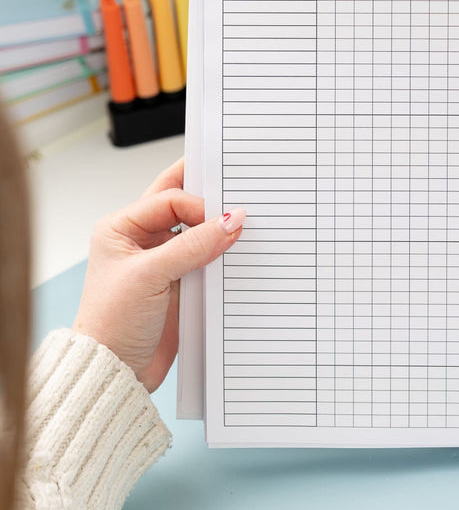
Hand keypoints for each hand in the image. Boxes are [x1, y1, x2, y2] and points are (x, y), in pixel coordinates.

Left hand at [72, 158, 244, 391]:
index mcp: (121, 227)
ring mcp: (163, 259)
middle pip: (181, 204)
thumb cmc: (112, 323)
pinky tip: (236, 252)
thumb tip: (231, 220)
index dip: (198, 205)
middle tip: (237, 193)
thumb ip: (193, 245)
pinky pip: (206, 255)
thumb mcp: (150, 275)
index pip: (169, 198)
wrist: (118, 370)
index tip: (224, 219)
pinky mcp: (180, 279)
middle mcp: (141, 238)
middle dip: (208, 199)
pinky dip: (221, 252)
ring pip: (197, 230)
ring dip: (217, 229)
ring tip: (241, 228)